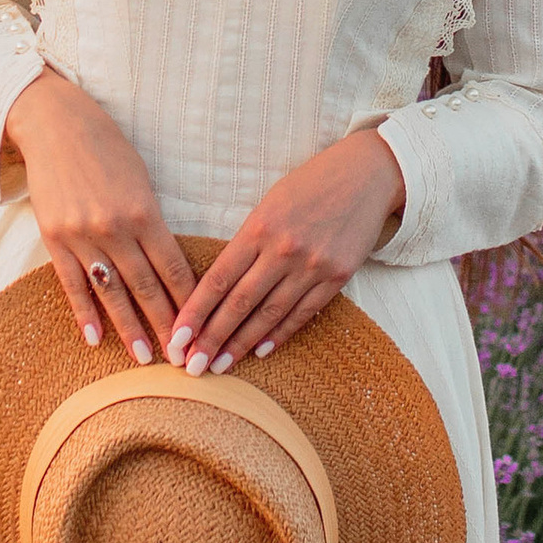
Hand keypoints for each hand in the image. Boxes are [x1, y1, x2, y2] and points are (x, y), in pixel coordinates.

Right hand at [1, 69, 195, 362]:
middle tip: (183, 361)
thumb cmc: (108, 150)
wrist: (55, 125)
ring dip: (129, 329)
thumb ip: (153, 223)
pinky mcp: (55, 238)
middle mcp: (115, 228)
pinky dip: (85, 313)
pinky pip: (72, 284)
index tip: (204, 331)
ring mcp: (82, 235)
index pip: (174, 269)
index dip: (190, 305)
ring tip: (145, 359)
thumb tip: (170, 267)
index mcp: (145, 213)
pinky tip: (96, 339)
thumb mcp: (141, 181)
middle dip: (167, 326)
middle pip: (147, 288)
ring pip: (112, 292)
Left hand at [165, 130, 406, 375]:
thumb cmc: (309, 185)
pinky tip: (260, 352)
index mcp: (259, 227)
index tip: (176, 338)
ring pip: (269, 314)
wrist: (367, 175)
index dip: (195, 312)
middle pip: (239, 303)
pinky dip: (279, 334)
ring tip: (218, 366)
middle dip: (211, 338)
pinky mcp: (337, 277)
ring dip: (241, 344)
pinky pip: (303, 313)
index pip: (218, 279)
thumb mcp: (269, 204)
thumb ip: (247, 242)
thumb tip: (220, 285)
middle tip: (190, 366)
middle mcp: (284, 250)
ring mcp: (313, 266)